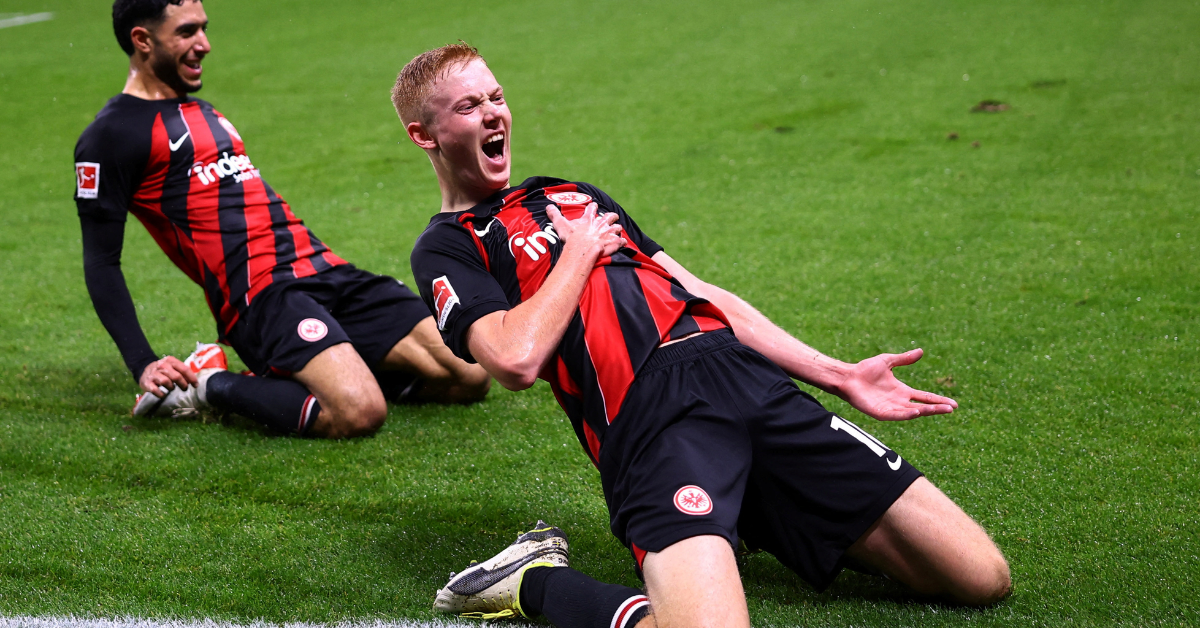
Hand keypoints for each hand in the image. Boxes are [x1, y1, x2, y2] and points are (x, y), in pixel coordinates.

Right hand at [139, 356, 197, 397]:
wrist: (145, 370)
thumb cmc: (164, 370)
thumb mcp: (172, 366)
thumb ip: (182, 372)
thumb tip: (192, 381)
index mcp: (170, 360)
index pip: (184, 369)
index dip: (191, 378)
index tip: (196, 385)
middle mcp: (162, 365)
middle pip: (176, 376)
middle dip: (183, 384)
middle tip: (185, 388)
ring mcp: (153, 374)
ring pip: (166, 382)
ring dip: (171, 387)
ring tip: (172, 388)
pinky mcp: (147, 382)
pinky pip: (155, 390)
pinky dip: (161, 394)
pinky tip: (163, 394)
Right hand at [546, 202, 625, 257]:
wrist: (582, 250)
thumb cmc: (572, 238)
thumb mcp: (561, 225)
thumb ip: (555, 215)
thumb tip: (548, 206)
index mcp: (589, 219)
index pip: (592, 208)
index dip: (593, 207)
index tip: (594, 205)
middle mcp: (601, 224)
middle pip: (610, 216)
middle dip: (611, 216)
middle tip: (612, 216)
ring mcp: (608, 233)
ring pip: (617, 228)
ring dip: (617, 229)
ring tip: (618, 230)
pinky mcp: (614, 243)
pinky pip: (621, 241)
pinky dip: (622, 242)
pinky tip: (623, 242)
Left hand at [836, 348, 957, 420]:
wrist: (848, 376)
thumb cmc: (865, 369)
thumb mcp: (888, 361)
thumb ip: (904, 359)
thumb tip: (921, 351)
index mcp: (903, 391)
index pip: (925, 397)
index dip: (938, 400)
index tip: (953, 404)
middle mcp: (899, 401)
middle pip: (923, 406)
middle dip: (937, 408)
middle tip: (952, 408)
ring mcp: (890, 408)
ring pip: (912, 412)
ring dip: (926, 411)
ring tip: (940, 409)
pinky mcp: (880, 413)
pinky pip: (896, 416)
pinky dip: (906, 415)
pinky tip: (916, 412)